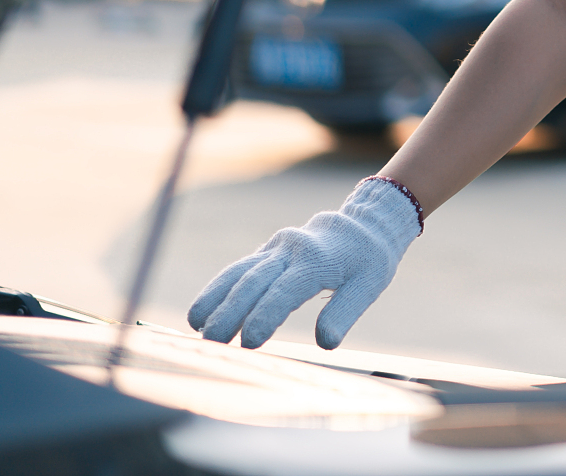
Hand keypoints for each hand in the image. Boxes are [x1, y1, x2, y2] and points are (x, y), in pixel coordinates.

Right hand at [187, 177, 420, 349]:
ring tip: (196, 326)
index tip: (249, 343)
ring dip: (215, 298)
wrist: (367, 222)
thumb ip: (345, 312)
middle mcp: (291, 250)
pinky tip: (203, 310)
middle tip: (212, 343)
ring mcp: (276, 248)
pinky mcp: (268, 251)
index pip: (285, 291)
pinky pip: (239, 269)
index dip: (265, 316)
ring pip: (239, 272)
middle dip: (231, 313)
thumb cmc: (369, 259)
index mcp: (317, 259)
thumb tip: (325, 343)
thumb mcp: (369, 285)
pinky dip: (219, 288)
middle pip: (254, 282)